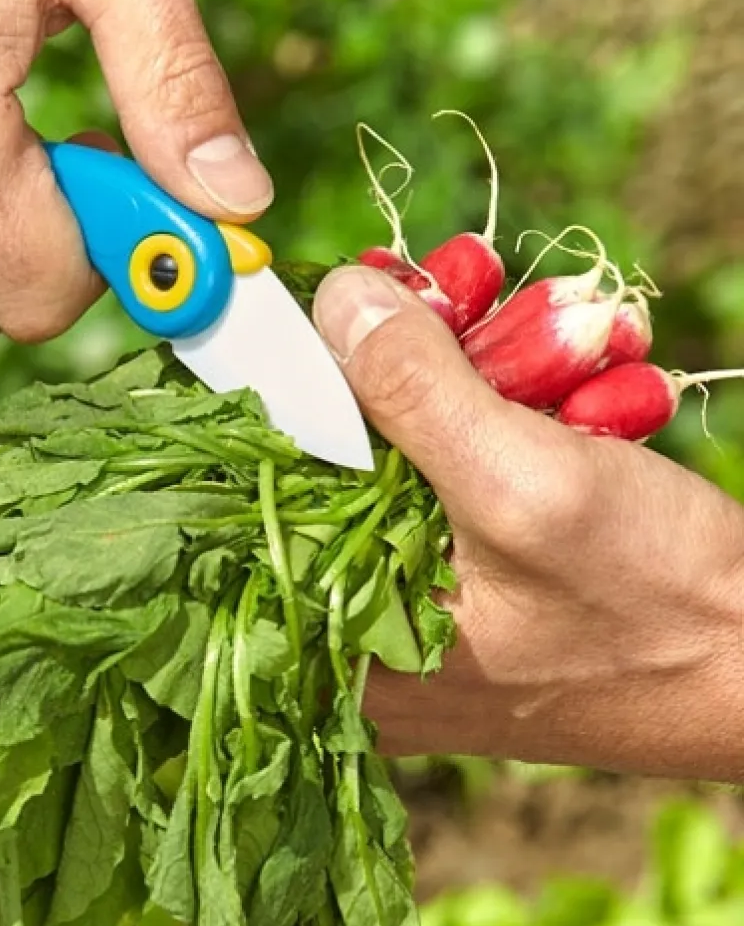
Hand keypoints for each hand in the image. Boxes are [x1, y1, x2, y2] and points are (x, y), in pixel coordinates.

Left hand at [313, 266, 743, 781]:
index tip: (339, 299)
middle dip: (413, 363)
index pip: (265, 489)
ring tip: (575, 335)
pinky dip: (515, 413)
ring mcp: (424, 599)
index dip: (296, 380)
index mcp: (346, 639)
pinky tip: (587, 386)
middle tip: (472, 286)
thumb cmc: (660, 608)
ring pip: (411, 451)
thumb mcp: (528, 487)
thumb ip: (415, 393)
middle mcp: (368, 628)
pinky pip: (463, 470)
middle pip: (343, 457)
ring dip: (486, 374)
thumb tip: (334, 301)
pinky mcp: (476, 572)